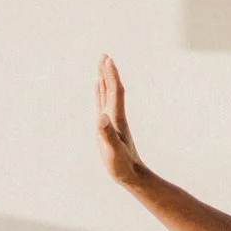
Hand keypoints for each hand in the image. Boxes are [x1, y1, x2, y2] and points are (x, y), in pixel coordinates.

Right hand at [96, 55, 147, 186]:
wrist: (131, 175)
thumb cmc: (122, 166)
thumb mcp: (113, 151)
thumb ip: (107, 134)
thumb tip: (101, 117)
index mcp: (116, 119)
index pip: (114, 92)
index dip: (111, 76)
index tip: (108, 60)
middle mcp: (115, 116)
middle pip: (112, 89)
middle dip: (108, 72)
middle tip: (104, 55)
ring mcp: (112, 121)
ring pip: (108, 95)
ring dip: (105, 80)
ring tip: (102, 66)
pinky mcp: (109, 127)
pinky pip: (104, 104)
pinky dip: (101, 94)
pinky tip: (99, 90)